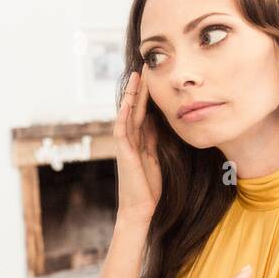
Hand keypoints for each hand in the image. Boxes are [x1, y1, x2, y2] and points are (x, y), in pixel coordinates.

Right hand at [113, 66, 161, 225]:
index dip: (146, 95)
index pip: (141, 112)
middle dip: (139, 89)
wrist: (139, 209)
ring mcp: (124, 145)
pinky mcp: (123, 152)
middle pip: (134, 108)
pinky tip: (128, 100)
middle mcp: (129, 140)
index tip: (152, 77)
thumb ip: (153, 139)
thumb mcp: (155, 157)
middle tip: (144, 68)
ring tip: (135, 76)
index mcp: (138, 140)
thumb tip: (156, 120)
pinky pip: (122, 128)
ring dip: (130, 95)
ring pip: (127, 114)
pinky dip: (124, 113)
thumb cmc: (148, 187)